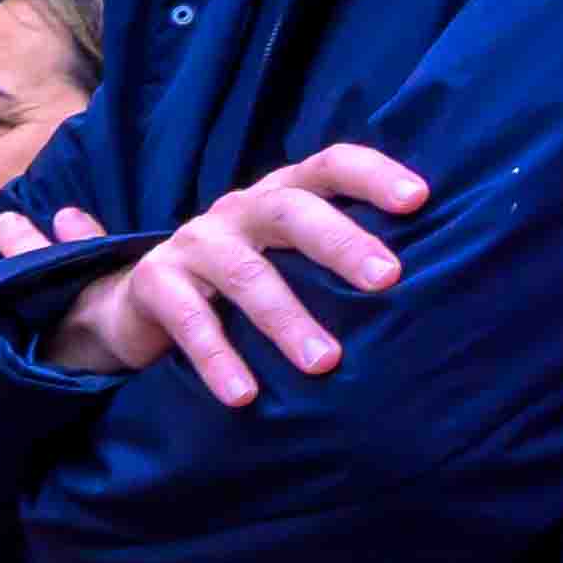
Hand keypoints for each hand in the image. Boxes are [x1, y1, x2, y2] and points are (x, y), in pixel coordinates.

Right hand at [39, 144, 430, 406]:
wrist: (135, 303)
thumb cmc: (238, 285)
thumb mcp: (285, 258)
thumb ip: (333, 259)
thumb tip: (426, 284)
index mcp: (279, 196)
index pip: (329, 165)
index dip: (372, 175)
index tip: (419, 199)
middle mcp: (237, 210)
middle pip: (291, 211)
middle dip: (341, 242)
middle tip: (386, 279)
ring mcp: (192, 244)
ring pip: (246, 274)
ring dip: (288, 319)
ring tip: (325, 364)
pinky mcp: (154, 284)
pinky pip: (190, 322)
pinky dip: (219, 359)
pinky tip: (244, 396)